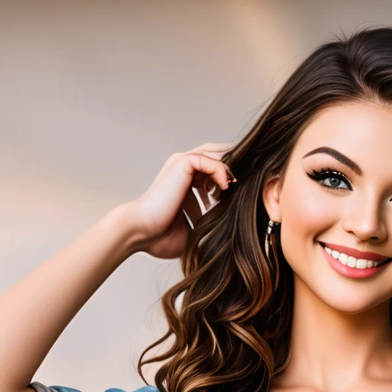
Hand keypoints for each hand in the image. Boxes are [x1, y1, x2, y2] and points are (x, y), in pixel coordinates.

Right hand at [121, 142, 236, 259]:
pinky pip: (210, 160)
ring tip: (238, 187)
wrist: (141, 232)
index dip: (229, 177)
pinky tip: (225, 189)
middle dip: (234, 166)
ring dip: (230, 169)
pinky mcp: (181, 163)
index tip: (242, 193)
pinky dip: (221, 172)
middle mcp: (182, 170)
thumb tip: (229, 232)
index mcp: (184, 182)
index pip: (213, 170)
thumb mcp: (193, 229)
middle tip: (250, 179)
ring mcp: (181, 164)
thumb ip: (209, 222)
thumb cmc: (161, 237)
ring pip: (215, 154)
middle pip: (216, 156)